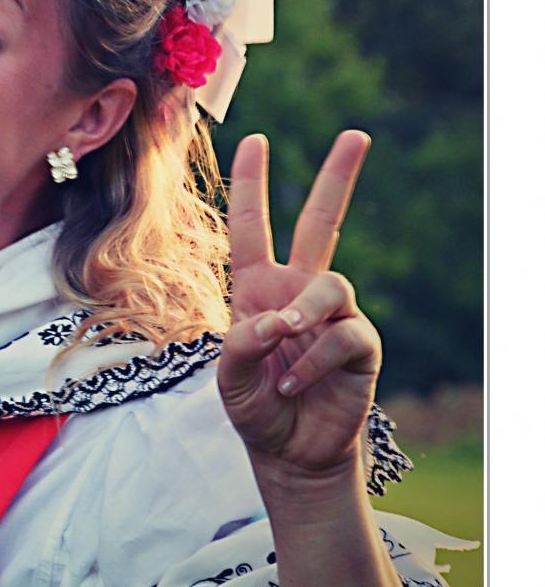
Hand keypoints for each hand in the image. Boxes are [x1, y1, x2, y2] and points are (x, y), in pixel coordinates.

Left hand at [218, 131, 382, 477]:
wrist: (288, 452)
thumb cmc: (255, 407)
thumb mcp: (228, 377)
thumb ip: (240, 346)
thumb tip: (275, 321)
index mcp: (258, 287)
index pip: (253, 226)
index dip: (251, 184)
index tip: (254, 140)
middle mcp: (298, 291)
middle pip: (323, 222)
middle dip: (338, 178)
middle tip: (357, 135)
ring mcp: (331, 315)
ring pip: (331, 282)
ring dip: (304, 311)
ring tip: (283, 338)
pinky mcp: (359, 344)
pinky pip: (343, 333)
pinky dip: (313, 358)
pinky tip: (294, 382)